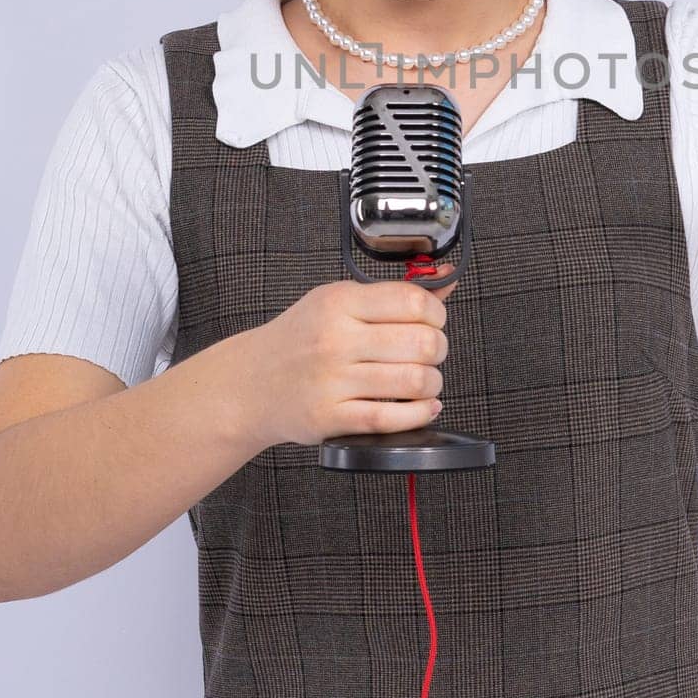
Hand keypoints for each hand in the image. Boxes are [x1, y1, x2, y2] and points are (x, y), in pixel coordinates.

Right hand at [233, 276, 454, 449]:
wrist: (252, 382)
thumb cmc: (300, 339)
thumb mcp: (338, 302)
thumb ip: (392, 294)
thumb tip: (446, 280)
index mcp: (339, 302)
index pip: (412, 301)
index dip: (437, 313)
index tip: (434, 321)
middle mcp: (335, 339)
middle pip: (421, 343)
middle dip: (439, 349)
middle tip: (431, 353)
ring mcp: (332, 380)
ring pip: (413, 381)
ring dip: (432, 384)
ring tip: (425, 381)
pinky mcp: (330, 417)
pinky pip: (390, 418)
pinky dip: (418, 414)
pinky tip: (422, 407)